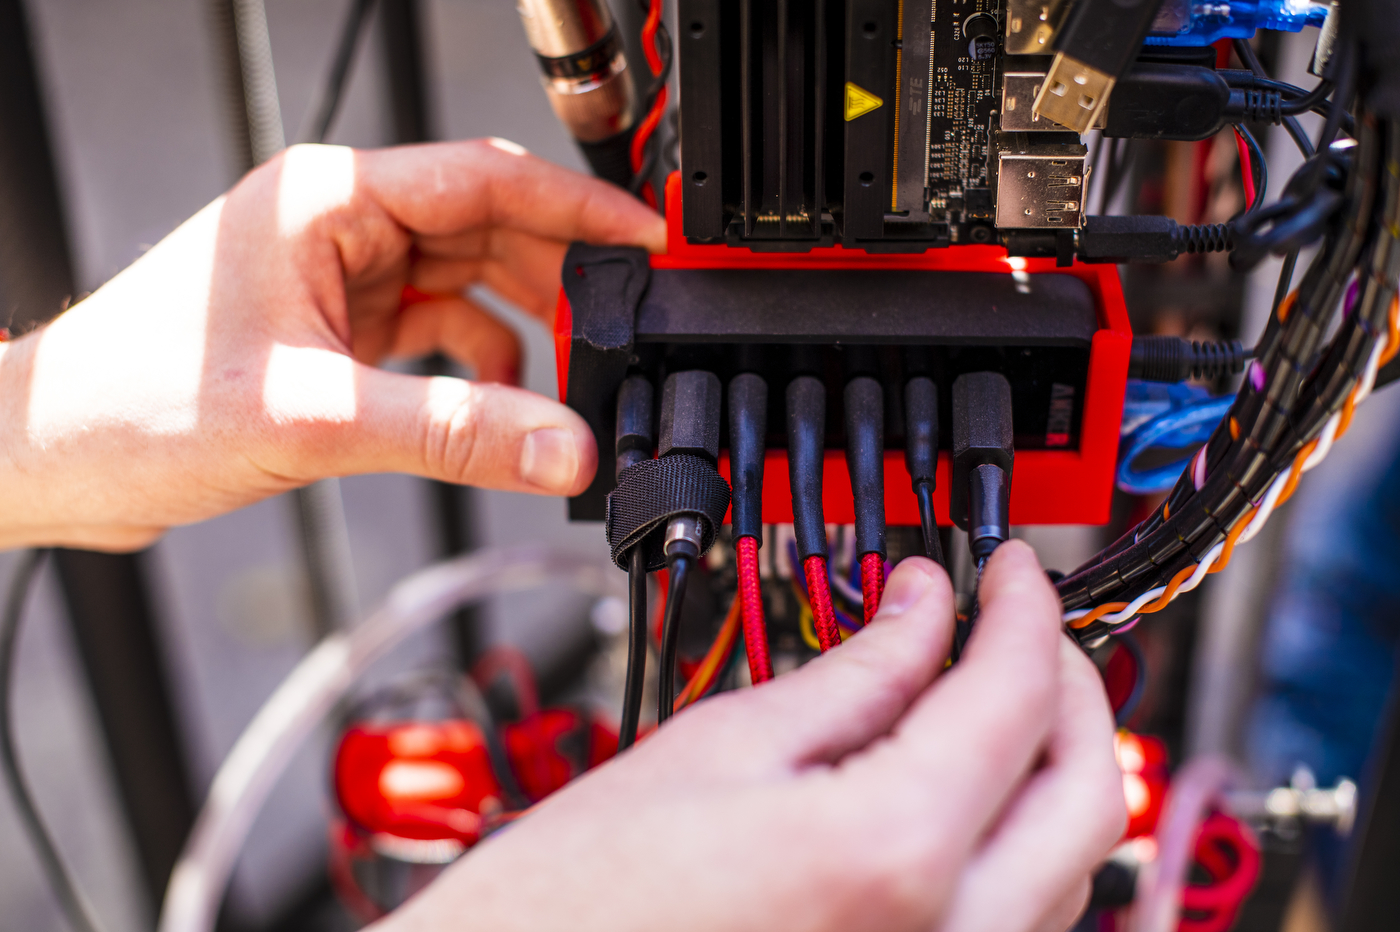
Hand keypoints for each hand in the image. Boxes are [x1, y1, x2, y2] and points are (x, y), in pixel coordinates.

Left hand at [0, 139, 664, 550]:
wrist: (53, 457)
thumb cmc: (134, 403)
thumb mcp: (315, 416)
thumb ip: (451, 430)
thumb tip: (560, 446)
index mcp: (329, 201)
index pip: (485, 178)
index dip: (577, 206)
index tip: (645, 237)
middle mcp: (338, 226)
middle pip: (487, 228)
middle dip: (559, 274)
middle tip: (623, 321)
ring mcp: (338, 276)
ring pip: (466, 281)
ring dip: (520, 327)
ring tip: (571, 373)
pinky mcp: (334, 327)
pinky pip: (434, 330)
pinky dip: (474, 366)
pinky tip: (496, 406)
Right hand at [382, 542, 1125, 931]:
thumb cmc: (578, 909)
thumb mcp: (715, 748)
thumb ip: (849, 675)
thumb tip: (918, 610)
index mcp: (891, 852)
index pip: (1012, 697)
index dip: (1022, 610)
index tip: (1009, 569)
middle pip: (1088, 792)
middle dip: (1066, 686)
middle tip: (1016, 622)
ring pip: (1070, 866)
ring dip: (1047, 763)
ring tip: (987, 689)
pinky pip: (1018, 918)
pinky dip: (1013, 839)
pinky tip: (959, 786)